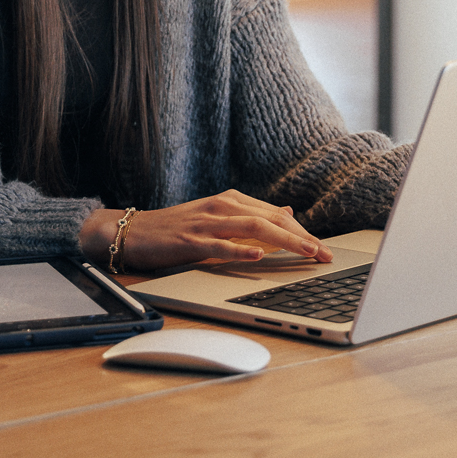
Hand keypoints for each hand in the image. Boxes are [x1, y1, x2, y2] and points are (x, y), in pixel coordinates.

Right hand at [79, 190, 333, 272]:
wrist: (132, 231)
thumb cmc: (177, 229)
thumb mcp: (219, 219)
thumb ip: (252, 217)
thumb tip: (287, 212)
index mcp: (232, 201)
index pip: (276, 215)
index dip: (302, 231)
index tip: (323, 248)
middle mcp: (222, 207)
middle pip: (271, 219)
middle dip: (302, 237)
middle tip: (324, 254)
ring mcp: (206, 223)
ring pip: (253, 229)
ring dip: (284, 242)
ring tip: (306, 253)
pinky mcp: (189, 241)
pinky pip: (219, 246)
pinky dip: (240, 251)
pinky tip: (258, 257)